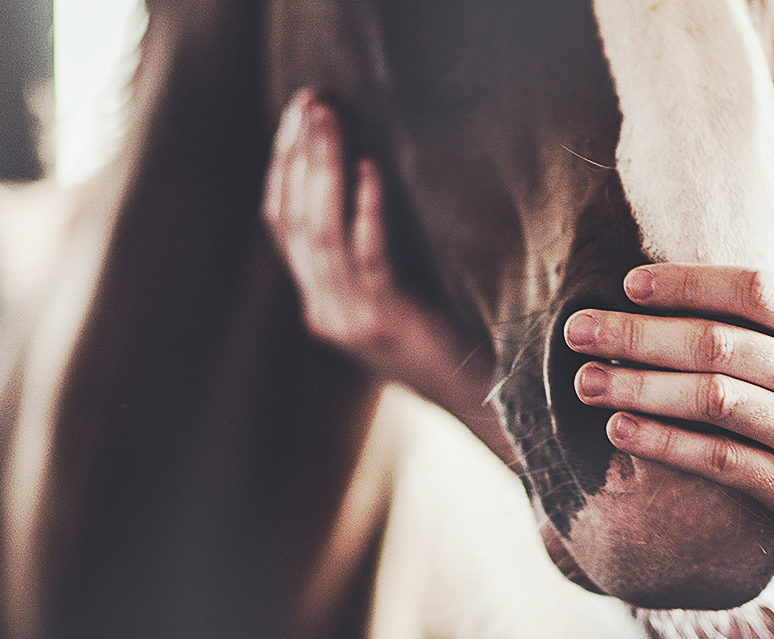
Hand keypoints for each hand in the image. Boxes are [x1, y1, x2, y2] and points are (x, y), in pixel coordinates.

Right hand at [263, 90, 510, 460]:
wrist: (489, 401)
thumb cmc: (457, 338)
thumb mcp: (401, 295)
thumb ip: (374, 256)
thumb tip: (369, 176)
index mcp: (323, 304)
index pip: (284, 226)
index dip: (284, 169)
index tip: (296, 117)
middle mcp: (327, 313)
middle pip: (297, 222)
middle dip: (299, 156)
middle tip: (309, 102)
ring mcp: (354, 321)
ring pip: (322, 235)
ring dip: (325, 170)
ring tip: (330, 119)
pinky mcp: (390, 323)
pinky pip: (370, 259)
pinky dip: (367, 211)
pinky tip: (372, 169)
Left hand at [562, 200, 773, 572]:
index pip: (755, 291)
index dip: (687, 283)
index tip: (631, 283)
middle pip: (717, 343)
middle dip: (638, 334)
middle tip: (578, 329)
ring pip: (709, 400)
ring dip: (639, 387)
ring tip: (585, 379)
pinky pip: (718, 462)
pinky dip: (665, 444)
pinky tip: (622, 429)